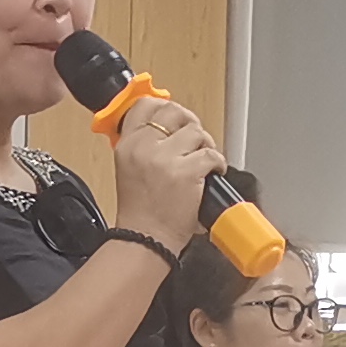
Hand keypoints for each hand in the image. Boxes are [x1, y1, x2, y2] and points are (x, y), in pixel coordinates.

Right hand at [106, 96, 221, 255]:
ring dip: (205, 145)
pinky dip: (218, 163)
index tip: (176, 117)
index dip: (165, 106)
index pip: (145, 106)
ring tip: (203, 161)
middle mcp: (144, 146)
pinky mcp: (186, 172)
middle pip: (174, 112)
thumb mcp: (129, 170)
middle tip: (195, 138)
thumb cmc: (140, 213)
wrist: (145, 239)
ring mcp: (165, 158)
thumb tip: (168, 132)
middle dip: (190, 123)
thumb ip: (144, 148)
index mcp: (128, 144)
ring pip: (196, 132)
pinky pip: (211, 154)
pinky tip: (213, 173)